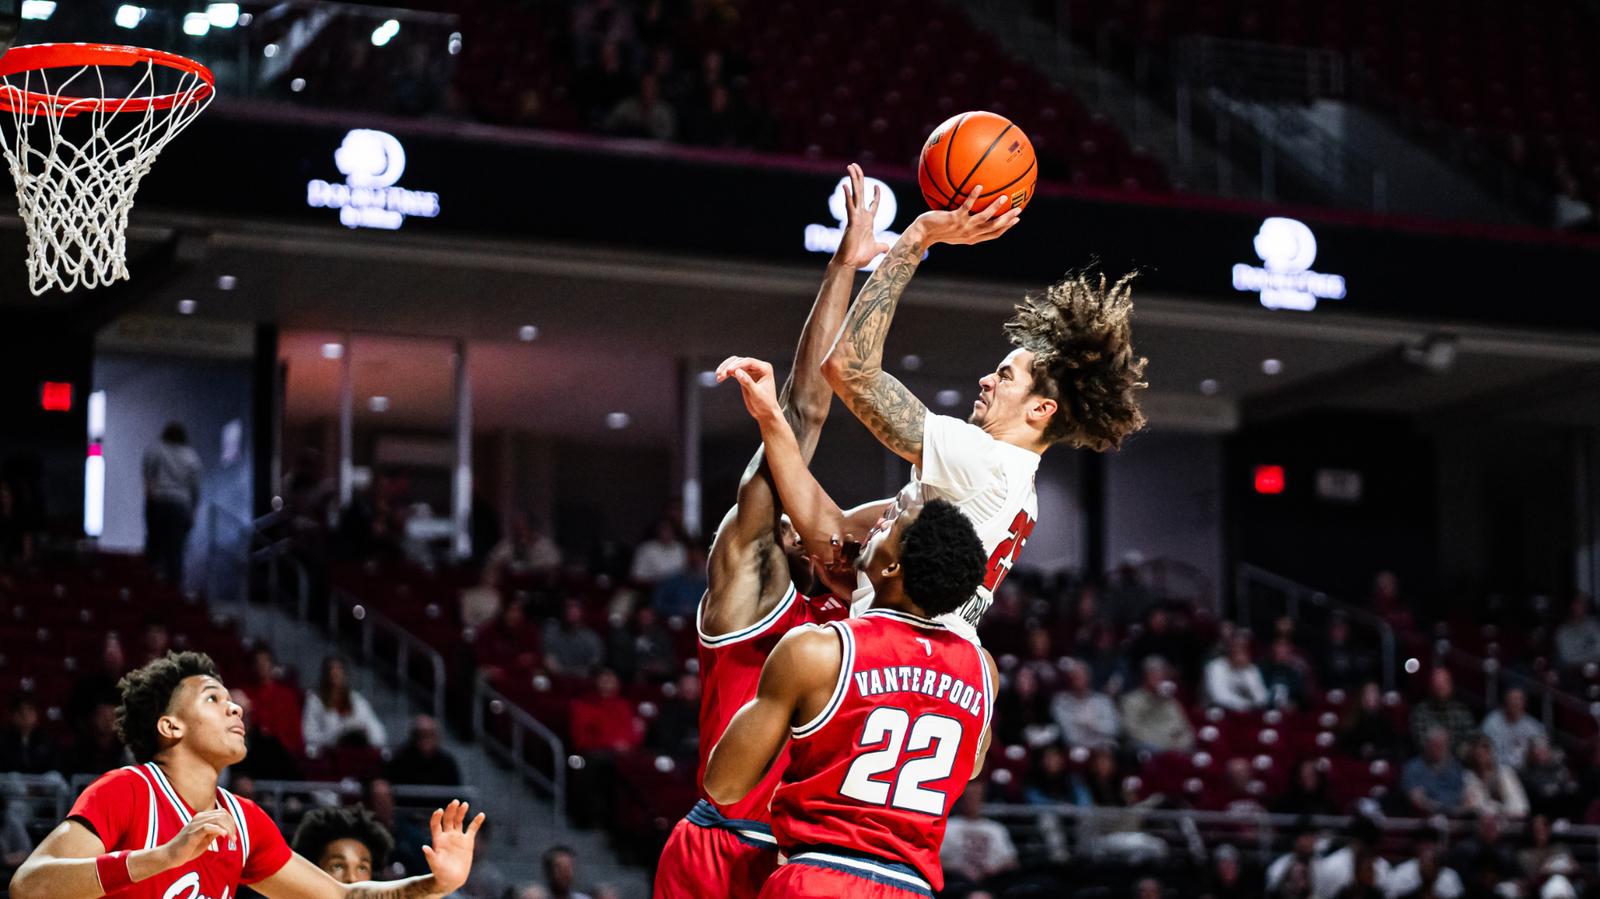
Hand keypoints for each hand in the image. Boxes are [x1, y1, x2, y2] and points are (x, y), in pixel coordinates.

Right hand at [159, 808, 236, 868]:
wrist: (169, 856)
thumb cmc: (187, 849)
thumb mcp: (205, 839)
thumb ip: (215, 832)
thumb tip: (227, 829)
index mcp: (201, 818)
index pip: (222, 813)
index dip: (231, 822)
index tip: (233, 835)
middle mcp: (198, 818)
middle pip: (222, 814)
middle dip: (232, 826)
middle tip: (234, 838)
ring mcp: (194, 825)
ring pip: (217, 819)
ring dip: (228, 829)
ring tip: (231, 839)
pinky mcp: (191, 834)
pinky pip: (207, 827)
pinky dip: (218, 830)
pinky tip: (224, 836)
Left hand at [421, 800, 484, 894]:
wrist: (452, 879)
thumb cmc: (440, 873)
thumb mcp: (435, 865)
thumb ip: (430, 856)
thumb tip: (424, 847)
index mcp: (438, 839)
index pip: (436, 824)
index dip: (437, 817)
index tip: (440, 811)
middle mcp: (447, 835)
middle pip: (448, 819)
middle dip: (451, 810)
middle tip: (455, 802)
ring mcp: (457, 837)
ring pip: (459, 821)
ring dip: (461, 812)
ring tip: (464, 804)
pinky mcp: (467, 841)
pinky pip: (473, 829)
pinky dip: (477, 822)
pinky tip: (481, 815)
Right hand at [715, 356, 781, 422]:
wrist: (765, 412)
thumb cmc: (766, 404)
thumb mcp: (756, 394)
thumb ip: (747, 382)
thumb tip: (737, 372)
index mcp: (765, 369)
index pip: (749, 362)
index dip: (737, 365)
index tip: (728, 370)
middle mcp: (758, 367)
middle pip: (740, 361)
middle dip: (729, 367)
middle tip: (721, 374)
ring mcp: (751, 371)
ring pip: (735, 364)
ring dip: (726, 368)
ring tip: (719, 376)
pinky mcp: (744, 376)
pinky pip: (733, 371)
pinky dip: (726, 373)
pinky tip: (720, 378)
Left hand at [809, 534, 860, 596]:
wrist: (858, 597)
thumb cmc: (842, 590)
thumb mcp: (829, 581)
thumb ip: (820, 569)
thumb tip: (812, 556)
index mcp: (838, 560)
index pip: (836, 544)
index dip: (835, 541)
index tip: (834, 545)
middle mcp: (848, 556)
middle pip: (847, 541)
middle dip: (843, 544)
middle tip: (839, 551)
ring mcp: (858, 558)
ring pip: (855, 544)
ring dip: (850, 550)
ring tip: (847, 563)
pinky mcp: (866, 560)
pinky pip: (864, 550)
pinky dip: (860, 551)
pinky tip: (856, 562)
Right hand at [834, 163, 890, 269]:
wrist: (849, 263)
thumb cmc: (859, 257)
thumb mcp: (875, 249)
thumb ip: (881, 246)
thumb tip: (886, 247)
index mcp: (867, 221)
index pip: (872, 204)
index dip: (875, 195)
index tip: (876, 186)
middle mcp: (860, 216)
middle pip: (860, 193)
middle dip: (859, 178)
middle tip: (855, 165)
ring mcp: (855, 217)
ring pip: (855, 194)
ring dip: (853, 180)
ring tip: (850, 167)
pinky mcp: (851, 222)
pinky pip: (849, 206)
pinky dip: (847, 196)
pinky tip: (845, 186)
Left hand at [907, 185, 1021, 246]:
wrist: (922, 234)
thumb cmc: (937, 230)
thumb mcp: (954, 229)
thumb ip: (965, 222)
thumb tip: (973, 210)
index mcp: (972, 238)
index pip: (994, 234)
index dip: (1006, 227)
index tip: (1016, 219)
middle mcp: (970, 234)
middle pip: (994, 228)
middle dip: (1007, 219)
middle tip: (1018, 209)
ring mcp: (962, 227)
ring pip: (983, 218)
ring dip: (995, 208)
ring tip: (1004, 197)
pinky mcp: (954, 218)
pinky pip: (966, 206)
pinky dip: (973, 197)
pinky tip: (979, 186)